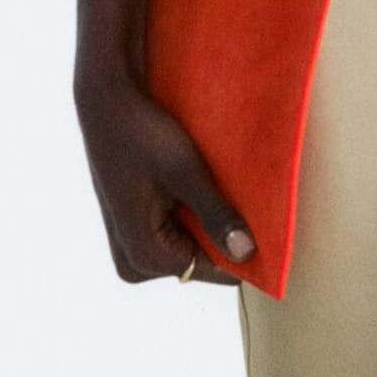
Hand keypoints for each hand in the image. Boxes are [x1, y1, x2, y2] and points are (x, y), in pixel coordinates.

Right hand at [75, 74, 254, 285]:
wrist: (107, 105)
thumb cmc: (141, 133)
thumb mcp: (184, 170)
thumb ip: (215, 214)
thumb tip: (247, 253)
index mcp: (145, 256)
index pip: (215, 271)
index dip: (244, 251)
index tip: (269, 228)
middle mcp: (135, 264)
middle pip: (202, 263)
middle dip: (225, 235)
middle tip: (242, 198)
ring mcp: (133, 250)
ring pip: (193, 248)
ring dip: (210, 222)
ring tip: (217, 187)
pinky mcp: (136, 234)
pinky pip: (179, 236)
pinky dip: (195, 215)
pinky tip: (200, 186)